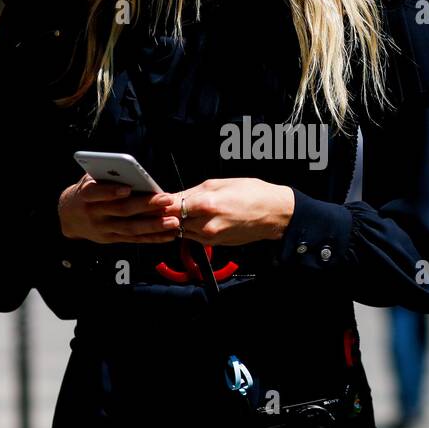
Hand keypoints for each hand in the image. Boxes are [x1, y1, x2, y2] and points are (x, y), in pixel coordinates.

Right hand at [58, 174, 179, 243]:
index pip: (97, 193)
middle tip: (166, 199)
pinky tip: (169, 235)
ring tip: (173, 222)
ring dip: (154, 226)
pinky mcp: (112, 239)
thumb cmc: (86, 191)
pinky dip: (153, 238)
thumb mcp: (89, 179)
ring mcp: (104, 229)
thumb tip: (128, 169)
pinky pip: (135, 239)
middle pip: (122, 210)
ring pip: (131, 228)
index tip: (128, 188)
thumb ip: (106, 175)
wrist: (68, 217)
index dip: (112, 192)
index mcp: (86, 195)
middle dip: (146, 205)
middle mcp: (94, 214)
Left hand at [160, 178, 294, 246]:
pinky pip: (194, 236)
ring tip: (180, 211)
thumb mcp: (220, 183)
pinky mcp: (215, 244)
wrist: (274, 214)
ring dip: (178, 222)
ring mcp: (210, 237)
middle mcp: (205, 224)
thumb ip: (193, 191)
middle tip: (162, 205)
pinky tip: (195, 219)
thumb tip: (174, 196)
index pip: (169, 206)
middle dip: (166, 213)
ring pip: (181, 231)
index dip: (159, 203)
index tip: (154, 199)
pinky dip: (190, 228)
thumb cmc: (253, 193)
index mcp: (205, 204)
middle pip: (172, 221)